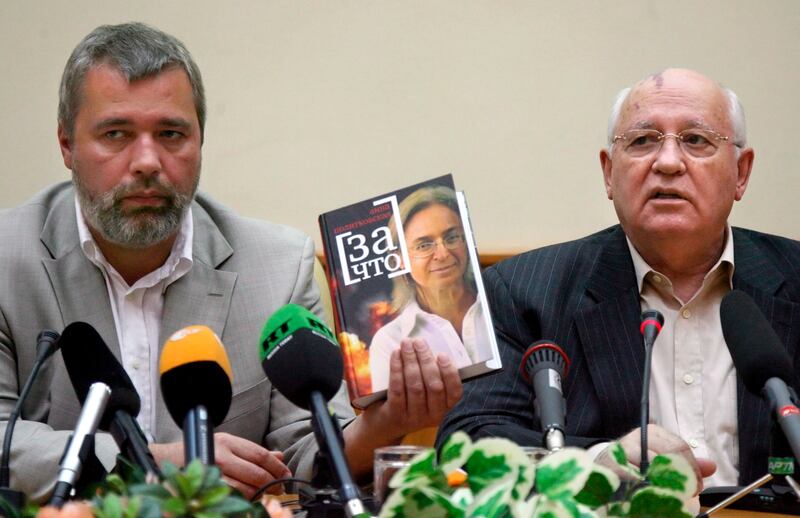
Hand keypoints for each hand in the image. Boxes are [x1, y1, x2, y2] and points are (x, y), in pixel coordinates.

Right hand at [150, 432, 291, 499]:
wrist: (165, 460)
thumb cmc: (199, 450)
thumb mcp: (227, 444)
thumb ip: (252, 451)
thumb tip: (278, 456)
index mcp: (228, 441)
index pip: (260, 454)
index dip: (276, 466)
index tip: (286, 473)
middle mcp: (221, 454)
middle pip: (255, 472)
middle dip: (272, 482)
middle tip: (279, 488)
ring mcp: (212, 472)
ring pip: (244, 488)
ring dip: (259, 494)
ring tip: (266, 496)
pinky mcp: (205, 485)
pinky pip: (229, 496)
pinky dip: (243, 500)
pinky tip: (249, 500)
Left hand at [368, 337, 462, 435]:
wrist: (386, 425)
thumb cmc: (410, 401)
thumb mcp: (427, 394)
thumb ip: (433, 375)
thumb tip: (429, 348)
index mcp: (445, 408)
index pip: (455, 392)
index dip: (450, 373)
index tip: (442, 354)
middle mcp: (433, 416)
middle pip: (434, 386)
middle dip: (426, 360)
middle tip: (419, 342)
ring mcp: (414, 417)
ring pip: (415, 386)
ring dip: (411, 360)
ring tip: (406, 344)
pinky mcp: (395, 415)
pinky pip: (397, 388)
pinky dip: (397, 368)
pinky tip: (396, 354)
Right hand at [595, 425, 715, 494]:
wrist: (606, 466)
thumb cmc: (640, 463)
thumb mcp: (665, 458)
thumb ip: (687, 464)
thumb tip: (711, 466)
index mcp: (653, 433)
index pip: (678, 448)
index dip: (691, 470)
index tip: (696, 486)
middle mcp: (635, 439)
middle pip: (664, 459)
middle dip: (676, 480)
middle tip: (682, 496)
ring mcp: (620, 453)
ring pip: (648, 472)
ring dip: (658, 488)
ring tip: (661, 496)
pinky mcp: (608, 468)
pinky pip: (630, 482)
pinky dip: (640, 492)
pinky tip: (644, 497)